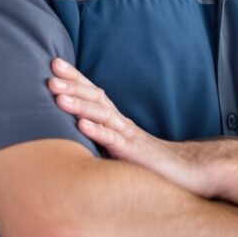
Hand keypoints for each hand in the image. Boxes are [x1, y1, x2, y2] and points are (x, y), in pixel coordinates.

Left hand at [48, 57, 217, 197]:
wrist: (186, 172)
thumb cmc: (148, 163)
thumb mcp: (118, 149)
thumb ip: (101, 139)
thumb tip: (72, 136)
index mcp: (116, 120)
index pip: (94, 93)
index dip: (75, 78)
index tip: (54, 64)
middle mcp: (121, 123)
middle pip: (96, 97)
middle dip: (72, 85)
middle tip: (51, 74)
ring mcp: (128, 136)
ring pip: (102, 115)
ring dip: (79, 104)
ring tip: (58, 97)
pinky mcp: (134, 154)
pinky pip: (114, 141)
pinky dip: (97, 131)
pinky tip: (81, 125)